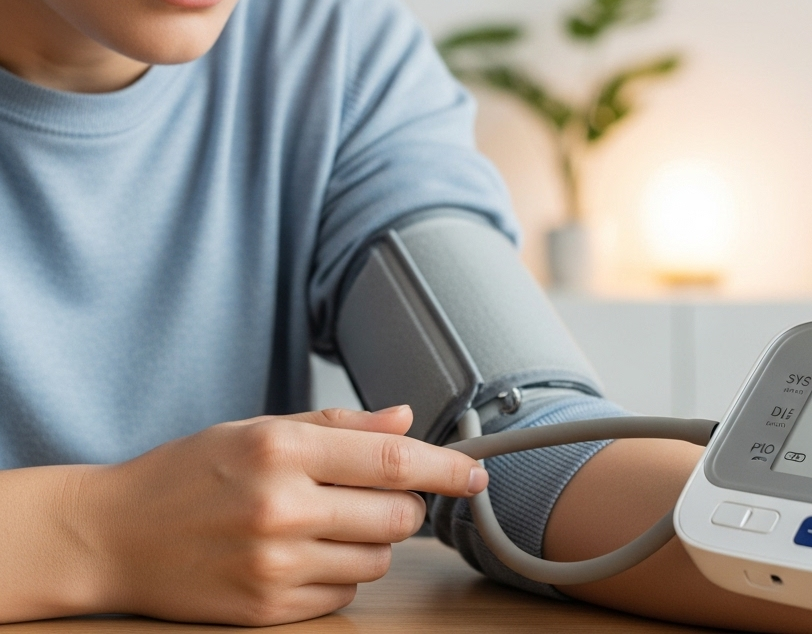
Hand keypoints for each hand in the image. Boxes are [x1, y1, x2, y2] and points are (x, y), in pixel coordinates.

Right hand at [79, 405, 486, 624]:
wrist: (114, 535)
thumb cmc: (191, 470)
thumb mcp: (261, 428)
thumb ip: (341, 424)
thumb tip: (406, 420)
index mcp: (281, 450)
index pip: (391, 460)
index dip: (445, 467)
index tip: (477, 472)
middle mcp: (281, 508)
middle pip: (396, 517)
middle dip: (407, 505)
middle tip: (385, 492)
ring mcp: (273, 566)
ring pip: (376, 561)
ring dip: (373, 541)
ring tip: (330, 520)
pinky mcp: (264, 611)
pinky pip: (343, 596)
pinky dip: (342, 574)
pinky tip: (307, 552)